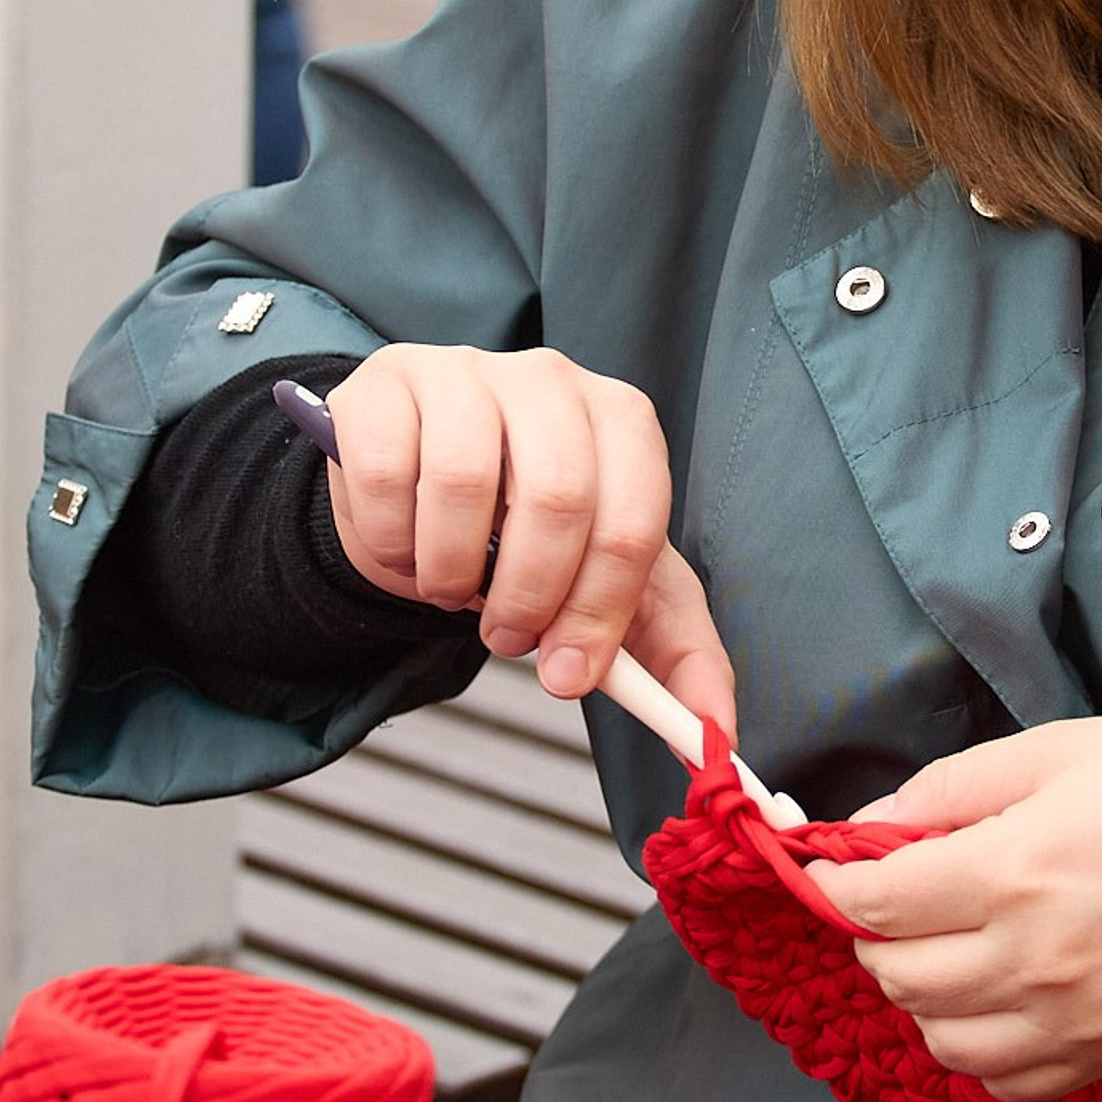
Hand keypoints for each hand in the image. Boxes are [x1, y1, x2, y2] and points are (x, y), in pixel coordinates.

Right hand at [323, 345, 733, 730]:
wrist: (425, 493)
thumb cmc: (527, 537)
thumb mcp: (612, 588)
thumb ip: (672, 656)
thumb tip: (715, 731)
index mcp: (622, 422)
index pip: (631, 518)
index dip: (599, 610)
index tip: (570, 673)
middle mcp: (551, 381)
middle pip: (557, 496)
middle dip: (529, 596)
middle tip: (506, 636)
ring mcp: (464, 371)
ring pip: (462, 480)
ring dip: (451, 571)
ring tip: (451, 588)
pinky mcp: (386, 384)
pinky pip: (385, 472)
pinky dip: (392, 541)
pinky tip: (404, 546)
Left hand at [804, 717, 1101, 1099]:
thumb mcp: (1060, 749)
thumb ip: (953, 787)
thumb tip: (871, 825)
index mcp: (1014, 870)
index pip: (874, 903)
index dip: (837, 885)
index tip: (837, 869)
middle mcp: (1032, 959)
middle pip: (895, 976)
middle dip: (876, 934)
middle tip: (900, 897)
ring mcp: (1071, 1021)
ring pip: (939, 1039)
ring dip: (921, 996)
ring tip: (948, 946)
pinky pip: (1005, 1083)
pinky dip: (978, 1048)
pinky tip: (994, 1000)